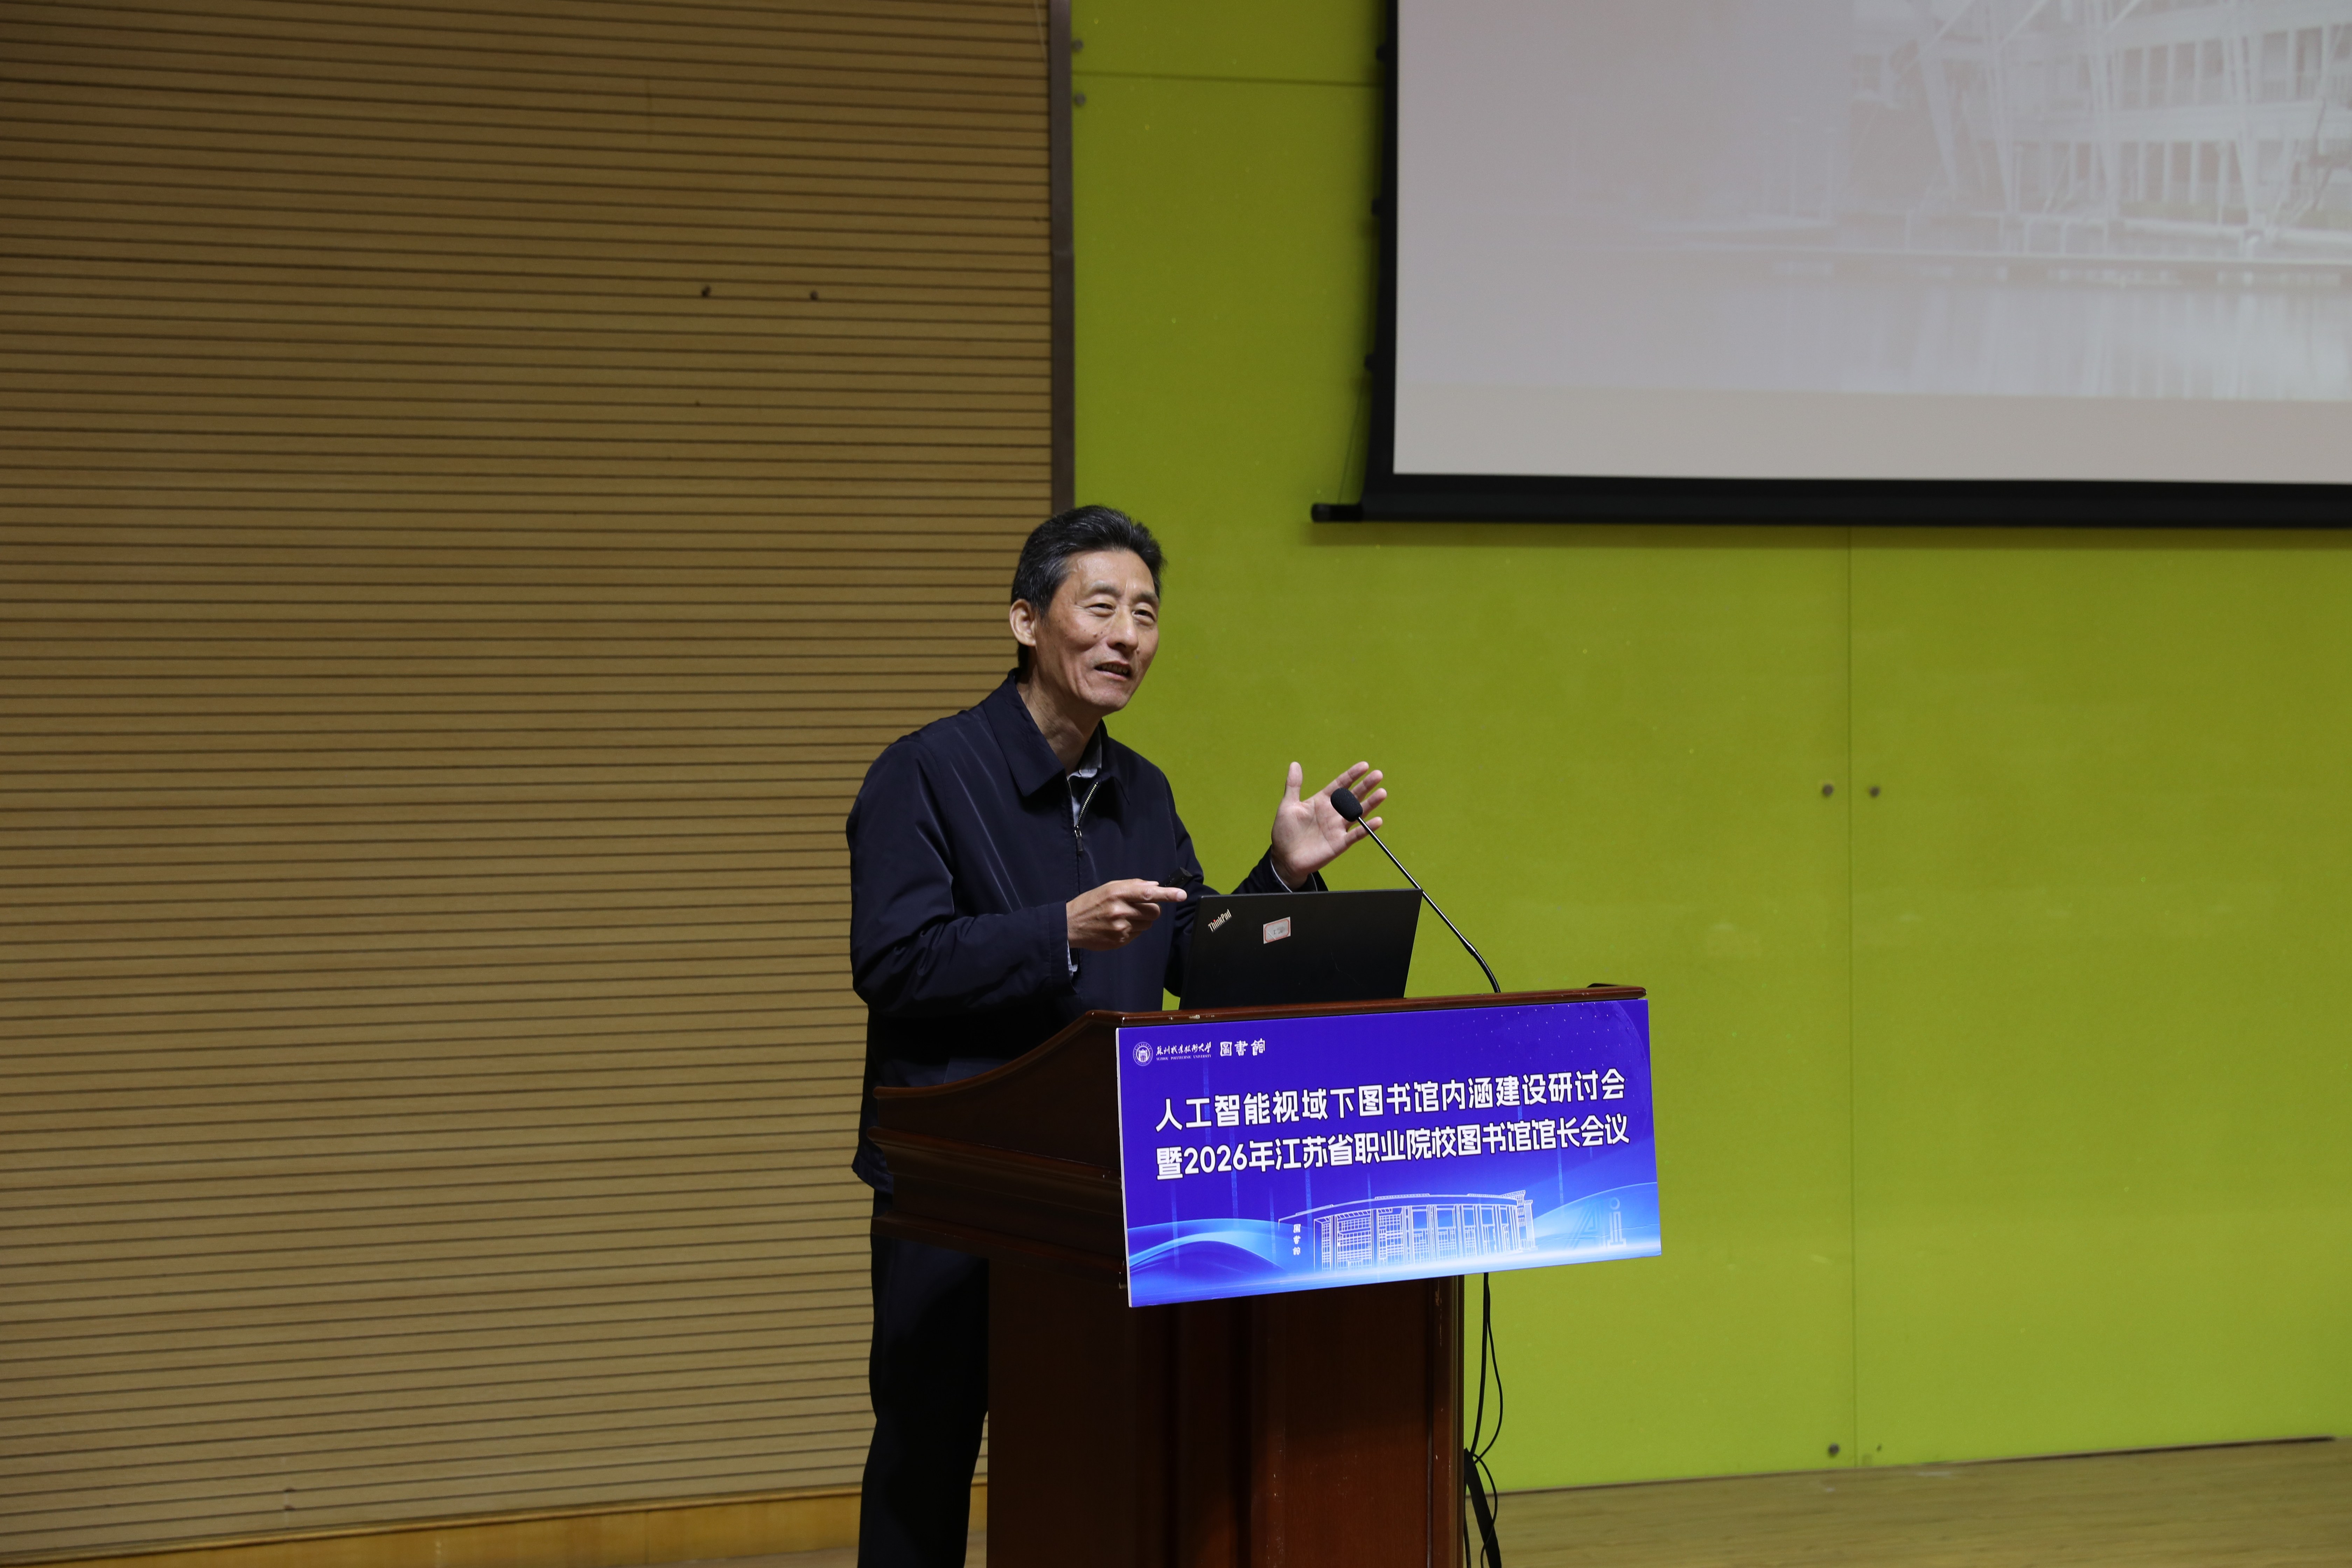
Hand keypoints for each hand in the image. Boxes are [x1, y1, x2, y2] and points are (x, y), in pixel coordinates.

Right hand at [1067, 879, 1188, 950]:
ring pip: (1147, 924)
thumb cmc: (1090, 903)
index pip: (1147, 893)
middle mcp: (1120, 911)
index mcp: (1117, 893)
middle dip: (1151, 909)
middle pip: (1153, 911)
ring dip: (1141, 920)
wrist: (1070, 925)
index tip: (1181, 895)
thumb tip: (1154, 886)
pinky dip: (1133, 930)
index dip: (1167, 894)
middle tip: (1138, 907)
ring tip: (1123, 917)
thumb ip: (1132, 885)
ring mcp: (1120, 928)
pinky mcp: (1119, 941)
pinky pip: (1138, 934)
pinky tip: (1117, 926)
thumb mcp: (1108, 888)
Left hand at [1270, 761, 1385, 887]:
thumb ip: (1293, 785)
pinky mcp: (1339, 843)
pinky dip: (1366, 829)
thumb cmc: (1285, 831)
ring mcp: (1337, 828)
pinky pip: (1355, 835)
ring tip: (1382, 793)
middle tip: (1378, 774)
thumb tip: (1294, 764)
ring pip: (1357, 813)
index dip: (1352, 775)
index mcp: (1322, 801)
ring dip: (1370, 804)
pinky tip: (1377, 821)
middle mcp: (1333, 813)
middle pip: (1353, 796)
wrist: (1284, 858)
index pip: (1340, 785)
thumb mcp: (1288, 805)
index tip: (1364, 766)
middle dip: (1365, 786)